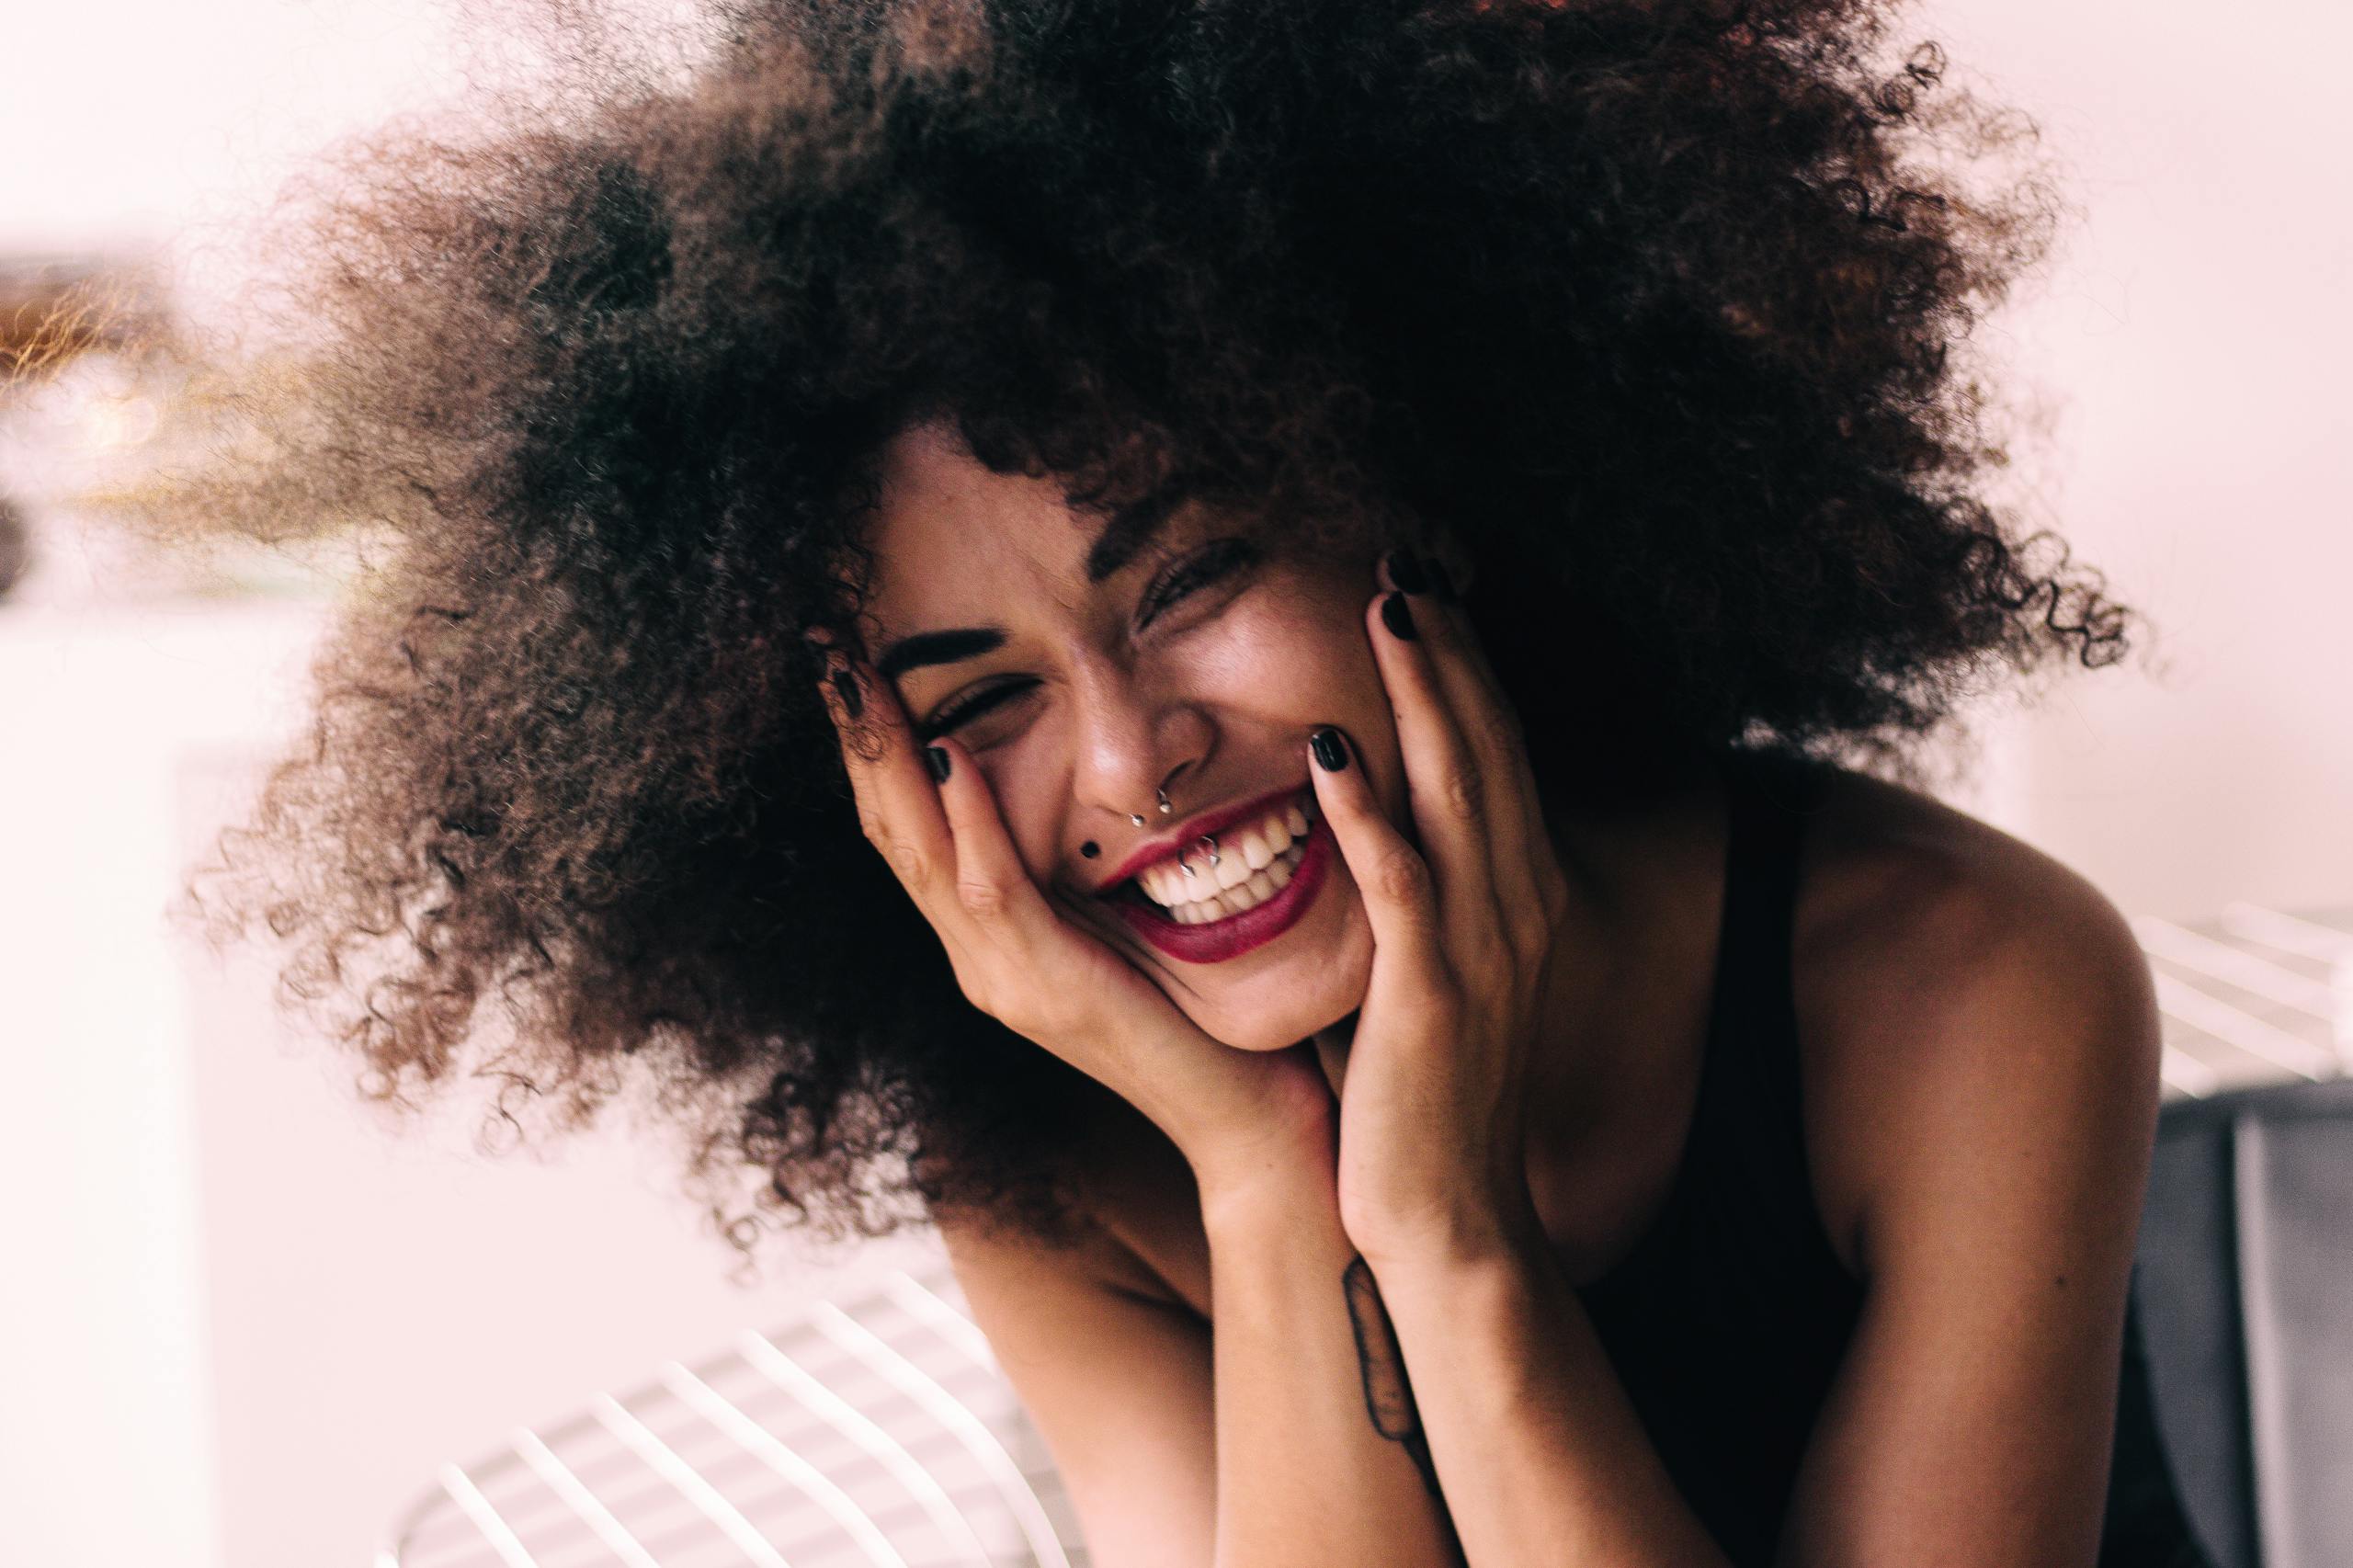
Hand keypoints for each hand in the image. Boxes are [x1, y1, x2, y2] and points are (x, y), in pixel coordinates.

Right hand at [813, 644, 1335, 1190]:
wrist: (1252, 1126)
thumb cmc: (1212, 1019)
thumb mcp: (1137, 926)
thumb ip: (1095, 869)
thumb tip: (1096, 777)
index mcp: (993, 944)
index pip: (910, 833)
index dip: (873, 750)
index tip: (851, 662)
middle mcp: (980, 962)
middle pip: (890, 836)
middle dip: (856, 739)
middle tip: (824, 647)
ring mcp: (1005, 981)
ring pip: (920, 856)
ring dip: (888, 761)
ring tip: (860, 678)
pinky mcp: (1049, 991)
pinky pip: (995, 893)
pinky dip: (970, 821)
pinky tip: (953, 756)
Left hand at [1307, 554, 1576, 1265]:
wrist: (1451, 1216)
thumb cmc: (1431, 1094)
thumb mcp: (1442, 971)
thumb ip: (1422, 891)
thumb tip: (1372, 815)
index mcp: (1524, 894)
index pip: (1498, 752)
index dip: (1467, 666)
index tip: (1430, 587)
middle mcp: (1520, 903)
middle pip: (1490, 744)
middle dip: (1451, 647)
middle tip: (1408, 557)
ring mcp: (1483, 945)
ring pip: (1458, 788)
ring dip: (1422, 692)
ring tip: (1387, 603)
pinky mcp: (1431, 990)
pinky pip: (1400, 880)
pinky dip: (1368, 808)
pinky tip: (1331, 744)